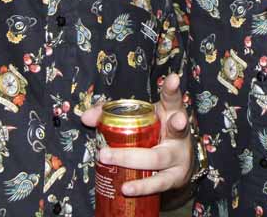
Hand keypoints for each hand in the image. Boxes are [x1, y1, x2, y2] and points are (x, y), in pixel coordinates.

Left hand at [80, 73, 192, 195]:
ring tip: (109, 157)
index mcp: (170, 114)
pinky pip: (157, 183)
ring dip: (131, 158)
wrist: (176, 165)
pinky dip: (141, 186)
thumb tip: (86, 117)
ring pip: (158, 158)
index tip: (173, 78)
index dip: (172, 89)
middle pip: (175, 129)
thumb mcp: (140, 120)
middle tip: (173, 120)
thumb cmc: (154, 135)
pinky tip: (126, 188)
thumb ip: (112, 114)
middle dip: (171, 125)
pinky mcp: (174, 179)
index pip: (172, 99)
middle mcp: (179, 135)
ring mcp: (179, 158)